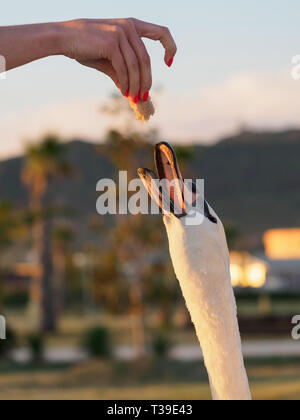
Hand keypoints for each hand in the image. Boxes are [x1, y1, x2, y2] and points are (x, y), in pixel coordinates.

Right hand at [60, 18, 176, 101]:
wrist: (63, 39)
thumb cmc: (86, 47)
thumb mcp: (109, 60)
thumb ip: (123, 72)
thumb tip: (131, 92)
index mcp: (132, 25)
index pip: (161, 32)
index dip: (169, 47)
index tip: (168, 63)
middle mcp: (129, 26)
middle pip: (146, 59)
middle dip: (146, 81)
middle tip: (143, 97)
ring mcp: (120, 32)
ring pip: (136, 66)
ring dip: (136, 85)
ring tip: (133, 98)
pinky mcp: (111, 42)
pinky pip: (124, 68)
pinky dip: (125, 83)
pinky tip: (124, 92)